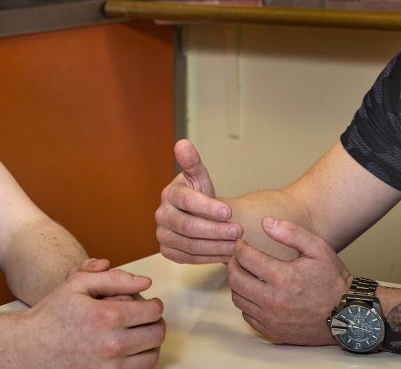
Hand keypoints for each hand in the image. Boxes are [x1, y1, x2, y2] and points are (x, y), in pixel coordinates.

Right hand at [15, 265, 164, 367]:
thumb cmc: (52, 314)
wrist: (28, 348)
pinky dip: (138, 361)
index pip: (153, 311)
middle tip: (145, 317)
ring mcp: (109, 368)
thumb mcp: (77, 284)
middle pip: (157, 335)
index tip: (148, 302)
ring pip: (151, 357)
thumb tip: (145, 282)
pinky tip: (128, 350)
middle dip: (155, 322)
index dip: (154, 303)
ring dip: (150, 344)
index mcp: (108, 317)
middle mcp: (112, 345)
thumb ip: (114, 278)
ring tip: (137, 334)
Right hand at [155, 139, 241, 263]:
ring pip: (190, 245)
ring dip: (216, 246)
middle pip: (189, 227)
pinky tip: (226, 253)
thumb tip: (182, 143)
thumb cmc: (201, 193)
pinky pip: (189, 259)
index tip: (229, 212)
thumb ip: (193, 162)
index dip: (209, 207)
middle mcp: (161, 215)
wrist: (198, 215)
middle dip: (217, 230)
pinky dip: (210, 257)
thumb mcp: (200, 177)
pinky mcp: (168, 251)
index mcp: (169, 194)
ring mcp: (163, 235)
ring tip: (236, 244)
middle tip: (239, 231)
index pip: (188, 201)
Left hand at [227, 217, 349, 345]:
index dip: (239, 246)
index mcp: (283, 277)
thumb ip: (291, 232)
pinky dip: (246, 302)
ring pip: (238, 299)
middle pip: (236, 279)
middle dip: (233, 263)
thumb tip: (266, 223)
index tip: (241, 243)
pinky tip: (256, 292)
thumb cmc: (333, 281)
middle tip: (239, 256)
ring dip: (238, 283)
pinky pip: (247, 315)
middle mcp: (273, 301)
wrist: (348, 315)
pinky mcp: (273, 332)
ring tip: (246, 273)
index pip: (245, 258)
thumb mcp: (317, 248)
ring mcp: (272, 319)